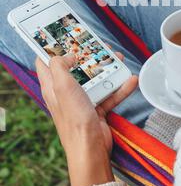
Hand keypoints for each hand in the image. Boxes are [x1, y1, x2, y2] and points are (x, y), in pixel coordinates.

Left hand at [36, 53, 137, 185]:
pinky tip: (130, 80)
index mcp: (52, 86)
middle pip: (75, 68)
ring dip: (108, 69)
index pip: (46, 62)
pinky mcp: (97, 108)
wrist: (91, 149)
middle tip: (99, 45)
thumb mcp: (62, 87)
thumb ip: (60, 66)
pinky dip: (120, 87)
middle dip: (88, 55)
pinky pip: (109, 93)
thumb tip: (68, 55)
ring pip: (95, 79)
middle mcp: (66, 92)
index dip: (52, 48)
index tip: (63, 36)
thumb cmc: (74, 121)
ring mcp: (82, 100)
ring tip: (119, 58)